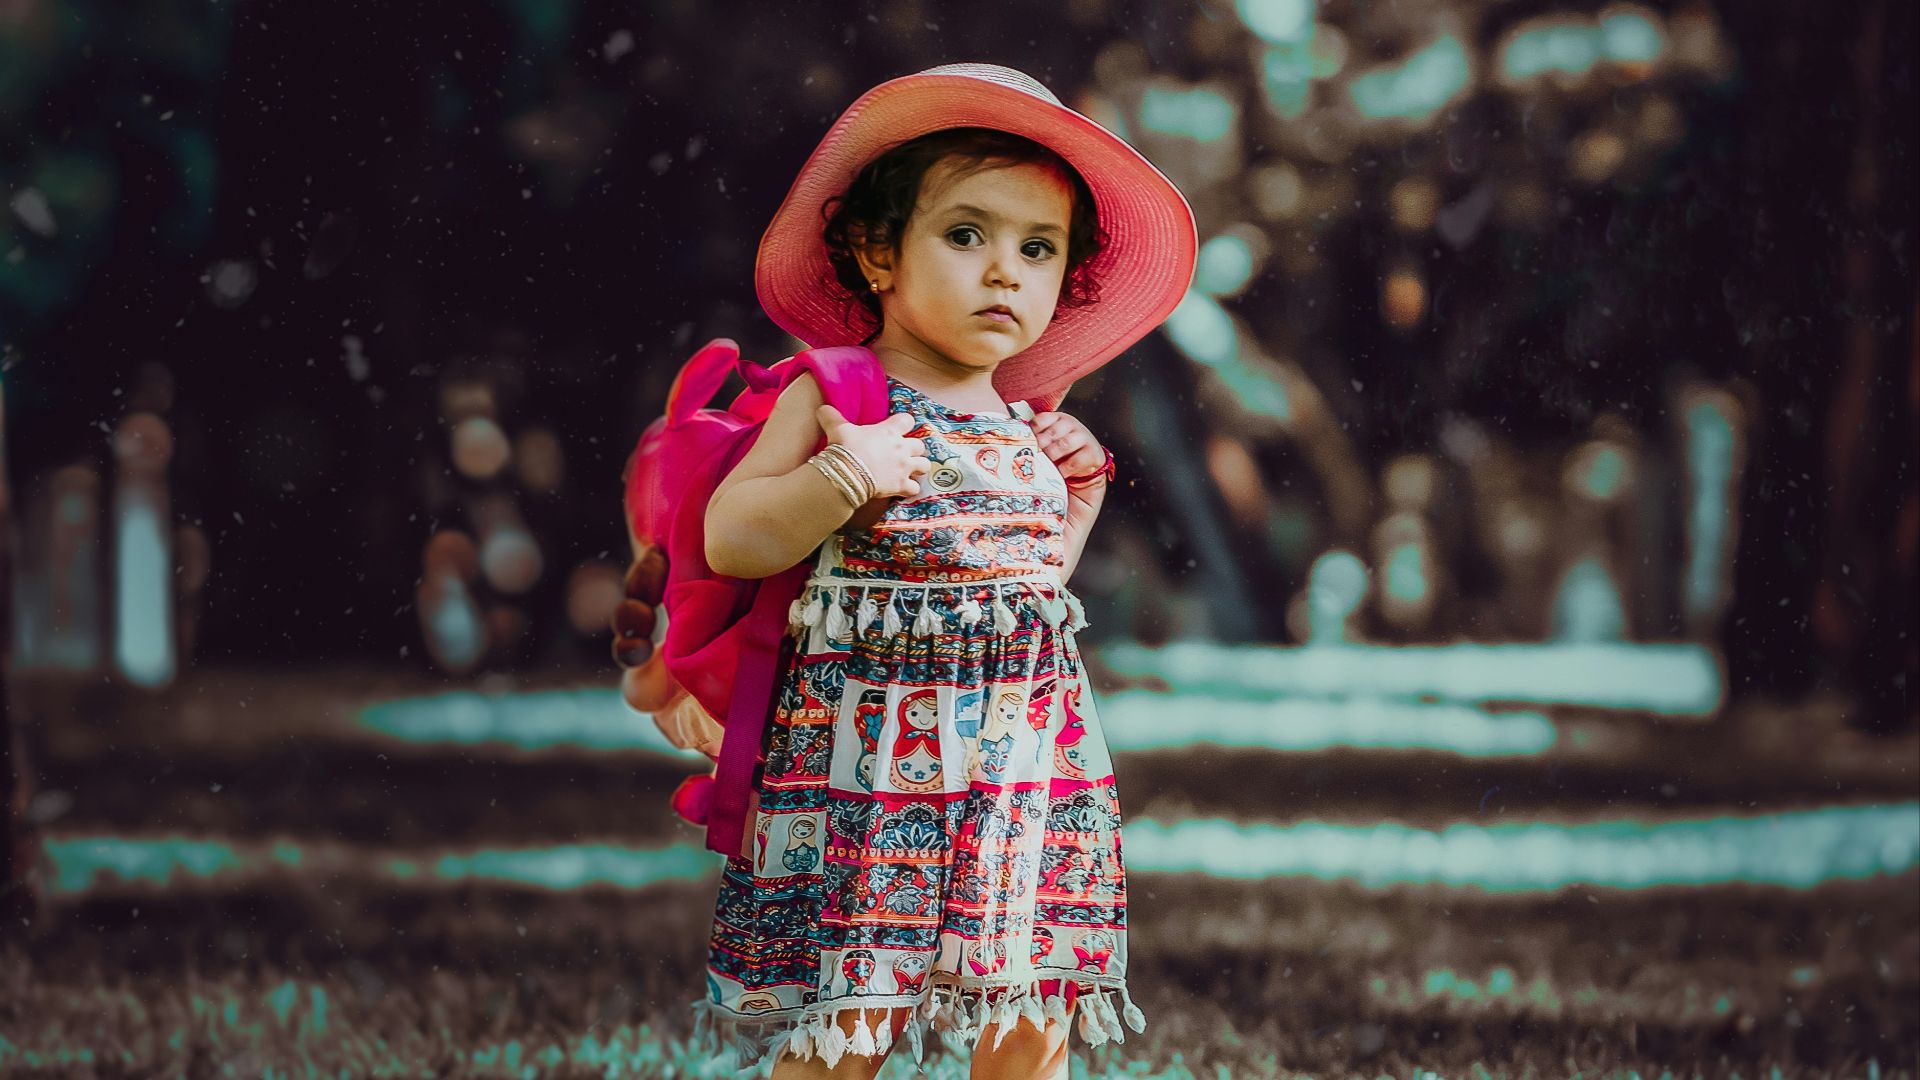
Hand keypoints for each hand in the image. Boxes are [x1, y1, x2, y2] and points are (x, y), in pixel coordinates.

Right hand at [815, 405, 929, 499]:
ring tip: (910, 470)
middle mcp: (901, 448)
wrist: (848, 473)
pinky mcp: (901, 485)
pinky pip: (915, 488)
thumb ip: (831, 416)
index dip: (904, 423)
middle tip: (903, 452)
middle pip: (920, 445)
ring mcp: (904, 467)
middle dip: (914, 448)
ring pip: (924, 465)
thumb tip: (822, 408)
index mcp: (889, 431)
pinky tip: (903, 489)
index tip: (897, 428)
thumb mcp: (837, 428)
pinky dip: (911, 489)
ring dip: (918, 467)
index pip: (907, 420)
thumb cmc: (846, 447)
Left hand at [1031, 411, 1106, 484]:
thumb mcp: (1048, 443)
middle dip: (1041, 445)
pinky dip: (1064, 469)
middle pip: (1053, 432)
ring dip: (1052, 456)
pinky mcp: (1092, 454)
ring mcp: (1084, 437)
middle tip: (1035, 456)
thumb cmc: (1061, 455)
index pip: (1042, 419)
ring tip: (1046, 465)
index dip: (1032, 432)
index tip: (1028, 443)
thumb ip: (1036, 439)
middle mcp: (1071, 424)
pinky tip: (1059, 473)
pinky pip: (1074, 462)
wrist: (1082, 469)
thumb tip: (1016, 444)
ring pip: (1064, 444)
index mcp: (1057, 419)